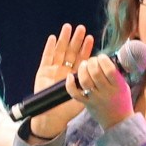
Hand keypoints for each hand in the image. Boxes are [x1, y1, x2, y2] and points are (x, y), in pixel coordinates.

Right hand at [24, 24, 95, 139]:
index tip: (91, 38)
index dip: (85, 48)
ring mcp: (53, 69)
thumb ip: (90, 84)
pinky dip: (49, 47)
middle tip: (81, 28)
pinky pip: (46, 57)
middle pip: (70, 51)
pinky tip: (53, 38)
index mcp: (75, 74)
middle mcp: (64, 70)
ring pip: (59, 51)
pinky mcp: (42, 71)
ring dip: (63, 39)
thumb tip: (102, 75)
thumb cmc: (69, 109)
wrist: (53, 117)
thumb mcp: (83, 94)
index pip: (81, 58)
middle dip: (76, 40)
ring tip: (68, 27)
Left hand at [70, 50, 136, 128]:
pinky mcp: (86, 103)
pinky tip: (70, 76)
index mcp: (118, 86)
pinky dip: (70, 84)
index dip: (103, 60)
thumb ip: (115, 74)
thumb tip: (104, 59)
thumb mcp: (124, 85)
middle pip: (95, 73)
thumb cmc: (122, 100)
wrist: (118, 121)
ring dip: (82, 69)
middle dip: (92, 62)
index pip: (109, 70)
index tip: (101, 57)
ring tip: (84, 65)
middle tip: (92, 61)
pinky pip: (75, 93)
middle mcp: (106, 92)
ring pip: (85, 81)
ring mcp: (95, 98)